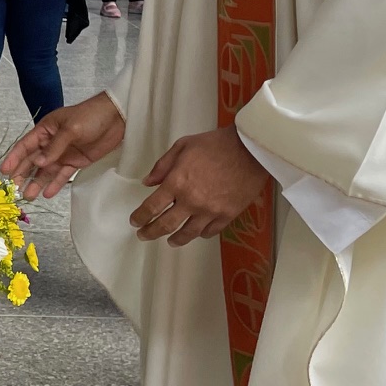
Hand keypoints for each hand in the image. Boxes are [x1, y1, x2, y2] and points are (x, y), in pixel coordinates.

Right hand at [0, 92, 126, 198]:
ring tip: (28, 196)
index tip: (4, 171)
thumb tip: (38, 163)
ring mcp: (63, 154)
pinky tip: (48, 193)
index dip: (14, 158)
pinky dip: (55, 184)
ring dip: (37, 183)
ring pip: (46, 171)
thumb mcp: (71, 129)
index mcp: (45, 130)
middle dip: (23, 174)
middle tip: (14, 189)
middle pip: (33, 161)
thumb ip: (55, 147)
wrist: (117, 118)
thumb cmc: (91, 115)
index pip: (25, 146)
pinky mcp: (76, 162)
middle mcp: (51, 143)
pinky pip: (62, 175)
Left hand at [131, 127, 270, 244]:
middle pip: (165, 225)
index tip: (135, 222)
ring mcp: (210, 211)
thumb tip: (148, 182)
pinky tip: (196, 233)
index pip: (152, 207)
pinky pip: (210, 231)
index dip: (140, 217)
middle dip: (151, 232)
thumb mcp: (183, 146)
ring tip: (169, 241)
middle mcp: (191, 201)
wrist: (250, 150)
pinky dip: (200, 234)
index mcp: (177, 182)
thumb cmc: (216, 144)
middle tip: (144, 235)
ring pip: (188, 233)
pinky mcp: (228, 215)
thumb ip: (162, 166)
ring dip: (175, 239)